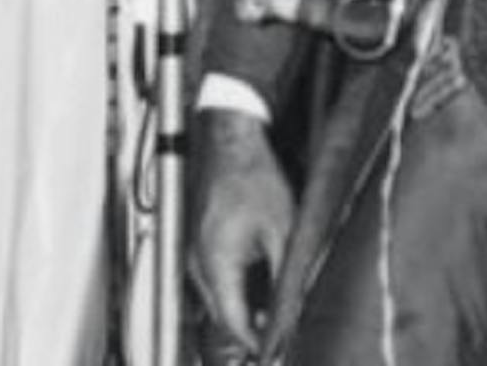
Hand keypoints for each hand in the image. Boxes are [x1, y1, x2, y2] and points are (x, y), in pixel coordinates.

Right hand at [189, 108, 294, 357]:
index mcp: (216, 262)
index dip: (256, 340)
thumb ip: (285, 275)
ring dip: (241, 308)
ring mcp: (195, 252)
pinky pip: (213, 279)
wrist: (233, 141)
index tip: (274, 350)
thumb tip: (291, 309)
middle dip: (249, 327)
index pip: (232, 321)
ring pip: (216, 297)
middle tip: (278, 333)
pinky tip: (255, 283)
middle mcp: (199, 262)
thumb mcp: (282, 229)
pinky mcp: (199, 243)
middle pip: (222, 313)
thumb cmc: (253, 176)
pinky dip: (233, 288)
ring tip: (270, 311)